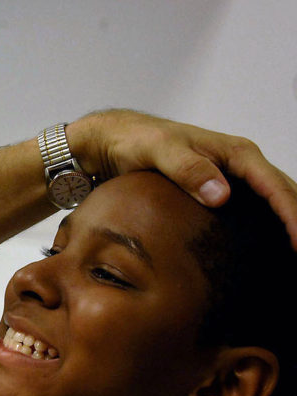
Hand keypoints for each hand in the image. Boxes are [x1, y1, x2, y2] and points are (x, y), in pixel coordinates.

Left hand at [68, 109, 296, 248]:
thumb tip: (223, 195)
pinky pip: (253, 210)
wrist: (116, 140)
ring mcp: (232, 179)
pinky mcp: (218, 191)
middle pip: (285, 195)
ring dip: (288, 224)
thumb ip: (188, 170)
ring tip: (290, 255)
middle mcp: (241, 165)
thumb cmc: (138, 141)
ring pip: (273, 203)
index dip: (293, 215)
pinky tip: (266, 249)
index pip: (277, 187)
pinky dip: (267, 227)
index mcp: (237, 154)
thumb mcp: (160, 151)